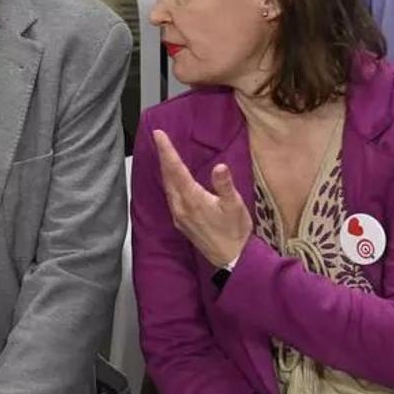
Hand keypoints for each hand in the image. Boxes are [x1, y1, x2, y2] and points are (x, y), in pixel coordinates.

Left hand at [153, 129, 251, 267]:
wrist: (231, 259)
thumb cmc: (235, 231)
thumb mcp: (235, 206)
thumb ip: (225, 185)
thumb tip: (219, 166)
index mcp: (192, 198)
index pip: (175, 169)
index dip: (167, 150)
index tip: (158, 134)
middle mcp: (180, 206)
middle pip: (167, 176)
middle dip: (163, 157)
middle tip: (159, 139)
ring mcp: (178, 215)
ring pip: (167, 187)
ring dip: (165, 169)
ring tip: (164, 155)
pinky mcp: (180, 222)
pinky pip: (170, 197)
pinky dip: (169, 183)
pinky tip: (172, 180)